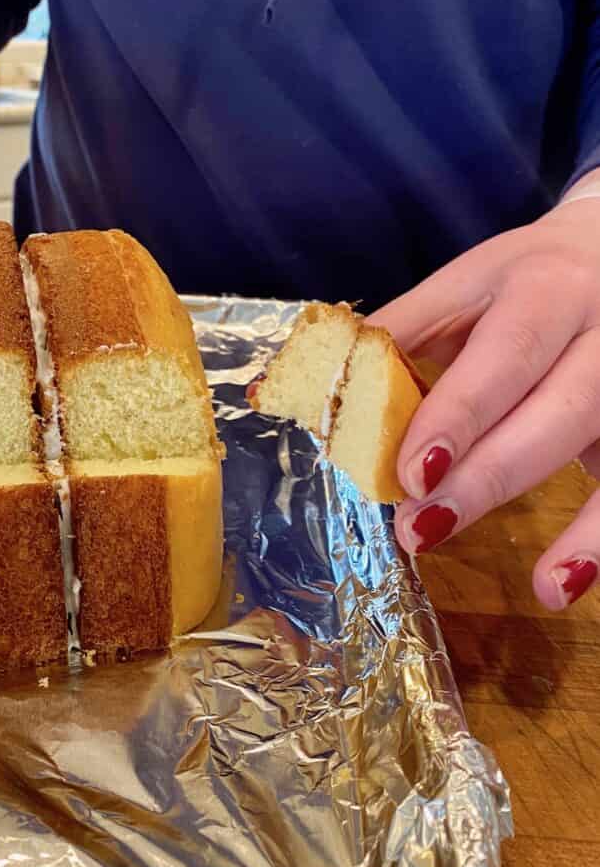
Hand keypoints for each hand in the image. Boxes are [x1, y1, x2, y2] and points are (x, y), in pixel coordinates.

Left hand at [368, 192, 599, 609]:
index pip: (504, 354)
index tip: (408, 472)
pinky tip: (568, 585)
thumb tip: (296, 388)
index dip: (460, 414)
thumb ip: (393, 337)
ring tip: (543, 585)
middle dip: (491, 475)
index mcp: (542, 287)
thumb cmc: (519, 282)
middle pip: (559, 408)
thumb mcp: (460, 290)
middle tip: (422, 530)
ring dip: (584, 527)